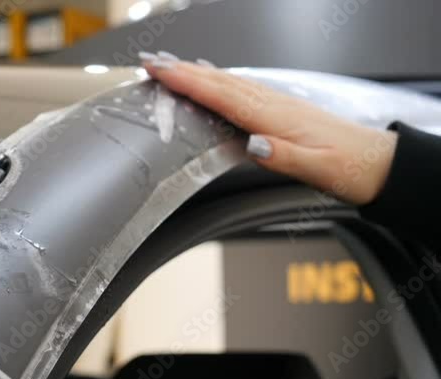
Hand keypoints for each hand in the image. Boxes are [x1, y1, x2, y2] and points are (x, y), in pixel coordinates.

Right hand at [140, 52, 396, 205]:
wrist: (377, 163)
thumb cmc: (347, 167)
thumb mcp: (317, 170)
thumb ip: (283, 157)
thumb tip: (251, 144)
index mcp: (274, 118)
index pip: (222, 94)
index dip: (187, 80)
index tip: (158, 70)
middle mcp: (273, 104)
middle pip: (219, 81)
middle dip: (182, 69)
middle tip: (149, 61)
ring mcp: (276, 103)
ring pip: (228, 81)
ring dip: (196, 71)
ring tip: (169, 65)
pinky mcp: (279, 109)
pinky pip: (240, 87)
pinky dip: (218, 79)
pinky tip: (212, 78)